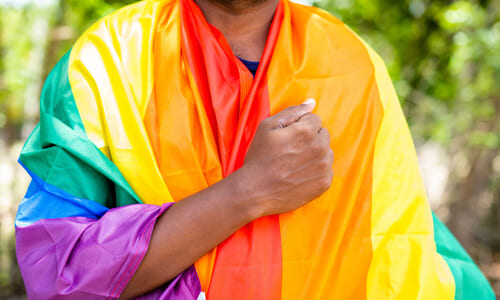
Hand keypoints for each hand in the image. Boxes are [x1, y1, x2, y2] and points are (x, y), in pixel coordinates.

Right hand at [237, 99, 333, 216]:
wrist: (255, 191)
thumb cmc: (259, 157)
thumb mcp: (267, 127)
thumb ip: (292, 112)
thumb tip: (312, 102)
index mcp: (306, 131)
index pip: (314, 119)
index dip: (300, 127)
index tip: (288, 138)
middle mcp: (319, 147)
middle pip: (323, 134)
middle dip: (310, 139)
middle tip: (291, 151)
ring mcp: (324, 167)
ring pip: (326, 152)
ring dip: (315, 154)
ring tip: (294, 164)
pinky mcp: (324, 182)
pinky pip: (326, 170)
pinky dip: (316, 171)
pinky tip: (299, 175)